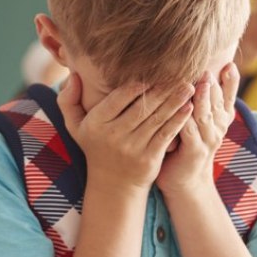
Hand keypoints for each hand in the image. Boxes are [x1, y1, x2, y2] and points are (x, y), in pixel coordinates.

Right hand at [56, 72, 194, 192]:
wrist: (113, 184)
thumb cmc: (96, 146)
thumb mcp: (74, 126)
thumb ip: (68, 99)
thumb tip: (73, 74)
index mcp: (96, 123)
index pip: (117, 99)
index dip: (135, 86)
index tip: (150, 73)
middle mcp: (114, 135)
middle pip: (141, 108)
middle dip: (162, 90)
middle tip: (179, 73)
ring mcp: (133, 148)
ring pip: (157, 119)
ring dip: (175, 101)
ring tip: (188, 86)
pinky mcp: (150, 158)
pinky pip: (166, 135)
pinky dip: (179, 120)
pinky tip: (189, 107)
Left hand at [157, 63, 239, 195]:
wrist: (186, 182)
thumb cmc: (186, 145)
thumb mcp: (197, 120)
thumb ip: (201, 100)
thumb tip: (197, 72)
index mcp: (220, 118)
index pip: (228, 95)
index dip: (231, 81)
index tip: (229, 63)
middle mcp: (218, 127)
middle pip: (217, 101)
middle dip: (213, 84)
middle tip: (209, 68)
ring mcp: (208, 140)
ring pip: (205, 114)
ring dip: (202, 98)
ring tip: (201, 81)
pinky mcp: (194, 151)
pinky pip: (189, 130)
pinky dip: (185, 117)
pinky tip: (182, 106)